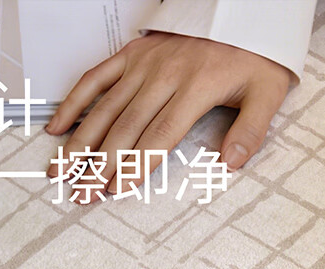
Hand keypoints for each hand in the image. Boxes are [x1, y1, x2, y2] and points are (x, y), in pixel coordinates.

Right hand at [45, 32, 290, 197]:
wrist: (241, 10)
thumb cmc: (252, 55)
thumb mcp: (267, 91)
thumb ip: (251, 130)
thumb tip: (231, 163)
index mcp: (196, 88)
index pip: (159, 136)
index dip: (136, 165)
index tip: (117, 189)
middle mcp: (164, 75)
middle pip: (125, 128)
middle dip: (100, 165)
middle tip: (83, 193)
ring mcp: (143, 63)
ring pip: (105, 108)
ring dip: (80, 142)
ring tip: (60, 171)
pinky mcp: (131, 54)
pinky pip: (95, 78)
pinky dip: (73, 102)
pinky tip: (57, 128)